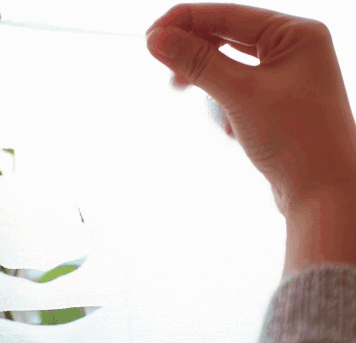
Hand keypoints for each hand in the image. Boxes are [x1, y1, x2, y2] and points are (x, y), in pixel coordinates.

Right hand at [145, 3, 355, 214]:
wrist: (325, 193)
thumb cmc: (296, 140)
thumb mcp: (239, 95)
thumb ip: (197, 62)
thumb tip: (156, 39)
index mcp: (296, 33)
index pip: (228, 14)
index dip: (185, 22)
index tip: (149, 37)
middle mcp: (294, 48)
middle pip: (227, 35)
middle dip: (195, 53)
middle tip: (163, 68)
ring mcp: (286, 75)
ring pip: (229, 64)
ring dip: (207, 79)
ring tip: (186, 93)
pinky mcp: (276, 101)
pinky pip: (236, 87)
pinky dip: (223, 100)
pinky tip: (227, 123)